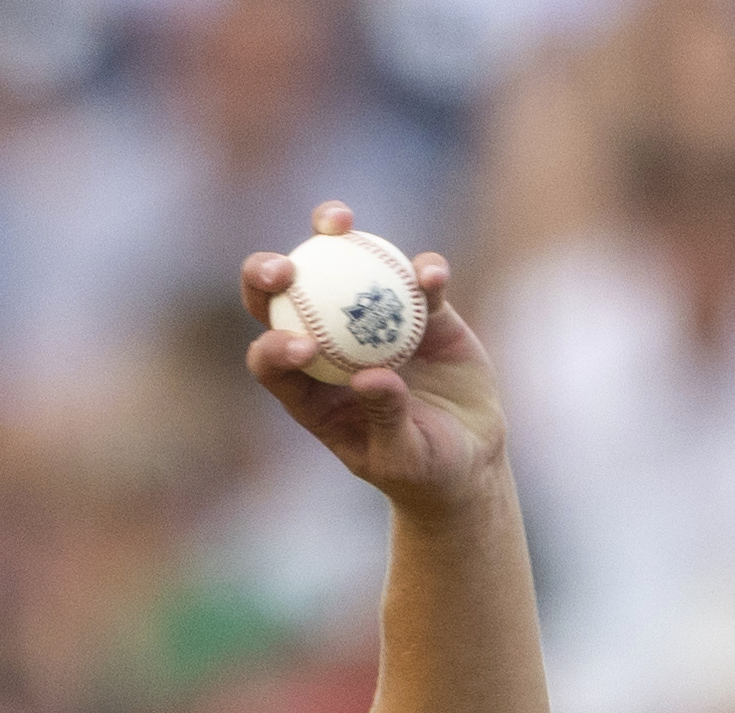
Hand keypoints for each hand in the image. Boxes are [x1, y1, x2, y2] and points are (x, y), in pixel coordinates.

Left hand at [241, 202, 506, 512]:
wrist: (468, 453)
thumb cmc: (421, 468)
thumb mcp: (402, 457)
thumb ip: (384, 419)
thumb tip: (372, 377)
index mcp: (306, 389)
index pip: (269, 359)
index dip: (272, 346)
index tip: (303, 348)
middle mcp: (329, 345)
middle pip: (283, 299)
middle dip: (267, 275)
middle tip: (285, 269)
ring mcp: (372, 321)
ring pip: (342, 267)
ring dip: (333, 236)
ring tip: (338, 222)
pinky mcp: (421, 309)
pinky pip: (415, 279)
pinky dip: (422, 271)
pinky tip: (430, 274)